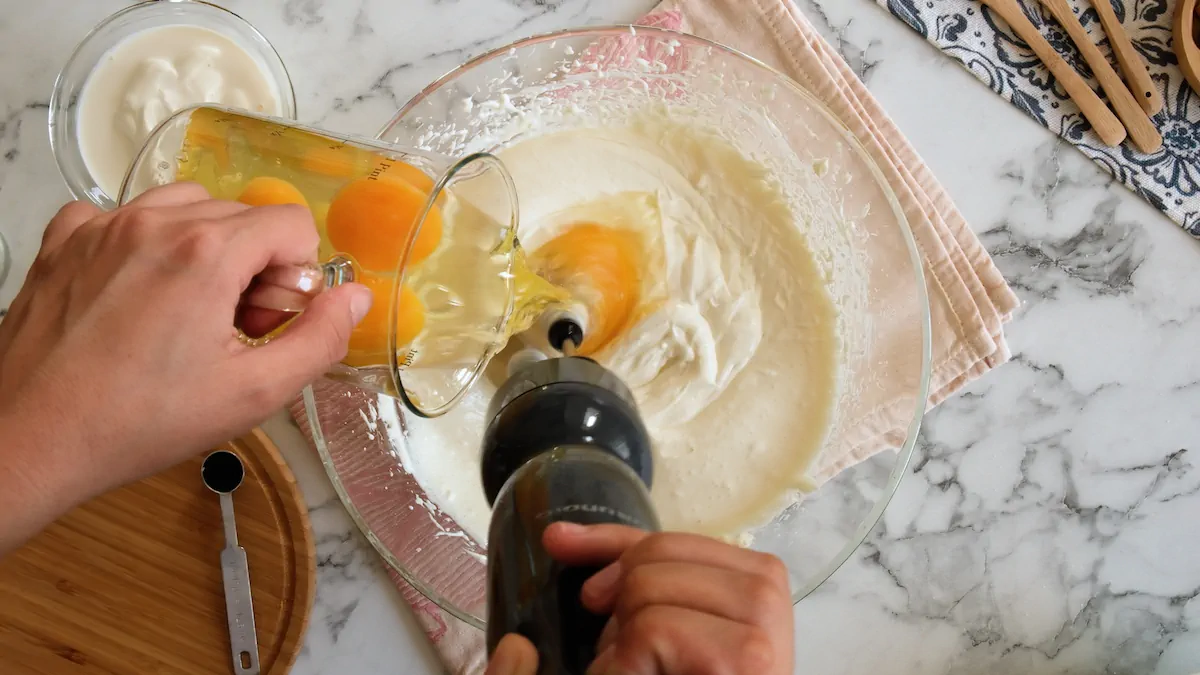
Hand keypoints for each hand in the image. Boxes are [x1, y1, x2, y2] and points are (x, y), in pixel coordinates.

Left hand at [0, 184, 370, 552]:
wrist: (29, 441)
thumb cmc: (139, 422)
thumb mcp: (254, 395)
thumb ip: (321, 339)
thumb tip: (355, 297)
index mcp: (207, 253)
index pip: (291, 223)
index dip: (297, 275)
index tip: (268, 321)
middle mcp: (154, 222)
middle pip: (242, 215)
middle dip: (253, 265)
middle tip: (230, 330)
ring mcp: (102, 224)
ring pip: (187, 206)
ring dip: (204, 249)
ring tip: (187, 311)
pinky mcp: (64, 239)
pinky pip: (125, 216)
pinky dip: (144, 246)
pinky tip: (136, 297)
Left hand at [485, 524, 793, 674]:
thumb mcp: (655, 616)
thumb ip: (625, 570)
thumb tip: (557, 535)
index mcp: (755, 578)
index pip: (666, 538)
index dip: (607, 548)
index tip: (559, 547)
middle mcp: (769, 595)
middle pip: (653, 559)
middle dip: (622, 608)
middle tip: (637, 655)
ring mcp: (761, 627)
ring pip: (647, 590)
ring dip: (625, 640)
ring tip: (650, 673)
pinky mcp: (743, 657)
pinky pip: (652, 628)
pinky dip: (627, 662)